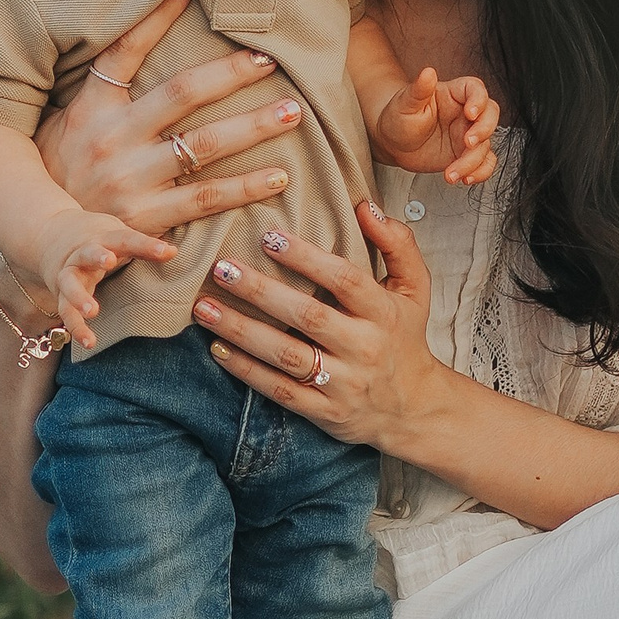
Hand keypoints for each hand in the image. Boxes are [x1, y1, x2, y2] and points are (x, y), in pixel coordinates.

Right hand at [35, 0, 307, 239]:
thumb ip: (103, 92)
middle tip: (271, 59)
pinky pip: (205, 199)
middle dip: (231, 74)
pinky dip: (245, 187)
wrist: (44, 239)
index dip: (156, 18)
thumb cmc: (59, 173)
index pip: (124, 51)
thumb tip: (136, 44)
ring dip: (253, 127)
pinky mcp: (146, 217)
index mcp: (92, 108)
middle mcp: (113, 138)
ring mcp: (131, 179)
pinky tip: (277, 176)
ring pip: (204, 144)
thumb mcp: (68, 122)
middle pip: (181, 93)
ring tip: (292, 112)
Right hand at [36, 207, 163, 349]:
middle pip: (87, 253)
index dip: (145, 245)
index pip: (125, 239)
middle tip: (109, 261)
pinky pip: (66, 312)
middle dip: (97, 256)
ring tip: (93, 311)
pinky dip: (76, 328)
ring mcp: (69, 274)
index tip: (166, 251)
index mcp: (102, 237)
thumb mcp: (119, 236)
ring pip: (69, 283)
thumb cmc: (97, 239)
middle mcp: (82, 254)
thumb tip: (175, 253)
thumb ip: (144, 246)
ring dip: (79, 296)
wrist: (52, 236)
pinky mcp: (61, 295)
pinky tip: (90, 342)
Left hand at [193, 201, 447, 450]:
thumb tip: (363, 206)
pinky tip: (217, 349)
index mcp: (384, 313)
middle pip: (307, 316)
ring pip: (285, 355)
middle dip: (260, 292)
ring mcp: (343, 382)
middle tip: (222, 268)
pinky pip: (280, 390)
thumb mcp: (415, 288)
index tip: (268, 236)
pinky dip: (246, 371)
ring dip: (241, 331)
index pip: (344, 280)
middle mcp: (364, 347)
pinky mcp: (324, 411)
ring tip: (204, 308)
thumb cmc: (404, 337)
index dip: (306, 258)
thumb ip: (396, 243)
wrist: (414, 408)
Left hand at [371, 65, 501, 185]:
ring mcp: (468, 134)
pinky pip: (484, 163)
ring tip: (453, 172)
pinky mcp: (466, 155)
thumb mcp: (405, 103)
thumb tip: (428, 72)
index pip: (475, 89)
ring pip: (486, 144)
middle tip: (467, 143)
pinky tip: (465, 178)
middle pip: (490, 115)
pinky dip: (480, 172)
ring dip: (474, 160)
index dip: (478, 100)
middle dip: (484, 130)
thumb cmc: (398, 118)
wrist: (392, 144)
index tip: (470, 113)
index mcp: (453, 94)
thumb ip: (419, 89)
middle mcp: (465, 113)